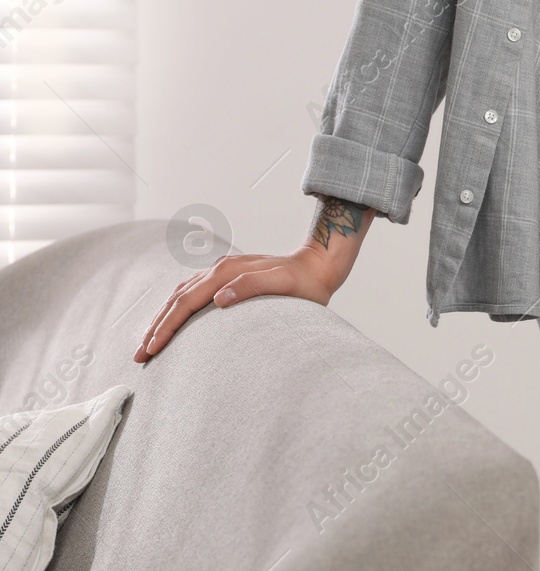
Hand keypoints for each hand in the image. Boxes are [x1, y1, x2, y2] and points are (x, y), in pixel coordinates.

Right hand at [132, 246, 345, 362]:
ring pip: (180, 295)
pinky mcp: (227, 276)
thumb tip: (219, 298)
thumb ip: (251, 286)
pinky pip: (192, 293)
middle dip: (156, 328)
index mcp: (226, 272)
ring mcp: (221, 271)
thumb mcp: (283, 284)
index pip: (185, 302)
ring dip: (162, 318)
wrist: (318, 265)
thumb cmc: (304, 282)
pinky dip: (176, 308)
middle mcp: (219, 268)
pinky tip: (172, 322)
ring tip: (149, 343)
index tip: (151, 349)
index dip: (166, 327)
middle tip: (139, 356)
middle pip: (176, 299)